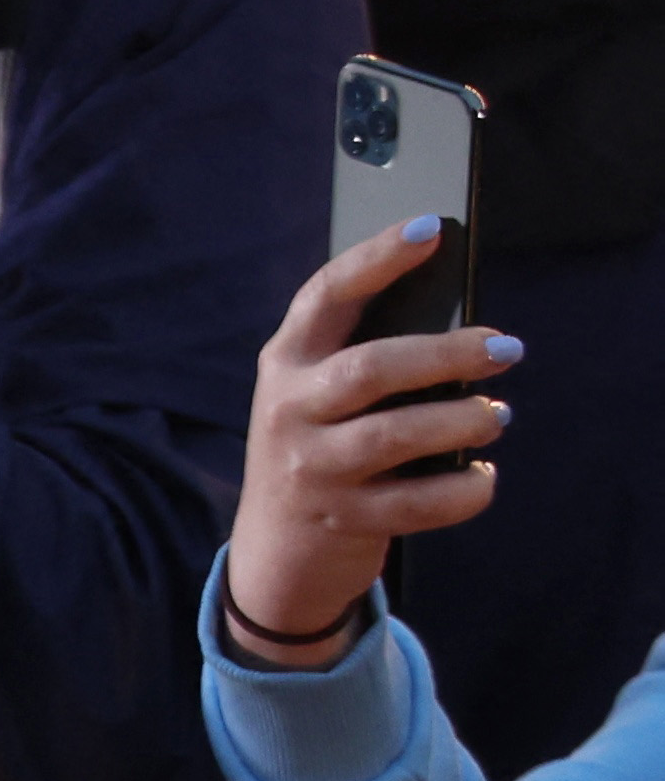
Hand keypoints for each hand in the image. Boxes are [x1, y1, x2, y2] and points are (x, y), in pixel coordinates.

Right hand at [223, 223, 518, 659]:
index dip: (376, 259)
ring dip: (462, 420)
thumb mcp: (318, 394)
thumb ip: (363, 352)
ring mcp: (312, 470)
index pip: (325, 296)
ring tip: (498, 415)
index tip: (431, 229)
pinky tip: (482, 477)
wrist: (274, 551)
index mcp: (286, 363)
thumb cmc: (320, 447)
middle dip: (448, 355)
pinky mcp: (342, 520)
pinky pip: (417, 503)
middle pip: (371, 369)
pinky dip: (463, 490)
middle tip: (507, 349)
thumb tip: (459, 321)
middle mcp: (289, 411)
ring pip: (394, 436)